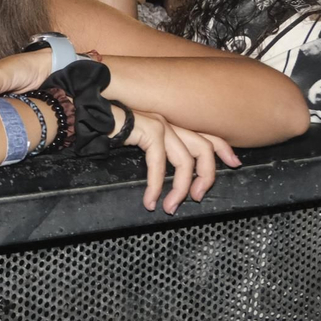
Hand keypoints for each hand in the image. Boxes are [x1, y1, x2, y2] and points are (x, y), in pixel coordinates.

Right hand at [119, 105, 240, 213]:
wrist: (85, 113)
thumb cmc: (107, 129)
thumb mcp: (140, 141)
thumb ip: (158, 151)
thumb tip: (170, 173)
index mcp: (170, 123)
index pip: (206, 134)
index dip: (224, 149)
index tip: (234, 164)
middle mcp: (170, 121)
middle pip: (203, 148)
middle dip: (206, 176)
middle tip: (197, 198)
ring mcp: (161, 124)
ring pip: (185, 160)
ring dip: (180, 189)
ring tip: (169, 207)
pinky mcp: (149, 130)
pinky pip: (160, 164)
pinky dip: (156, 186)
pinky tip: (150, 199)